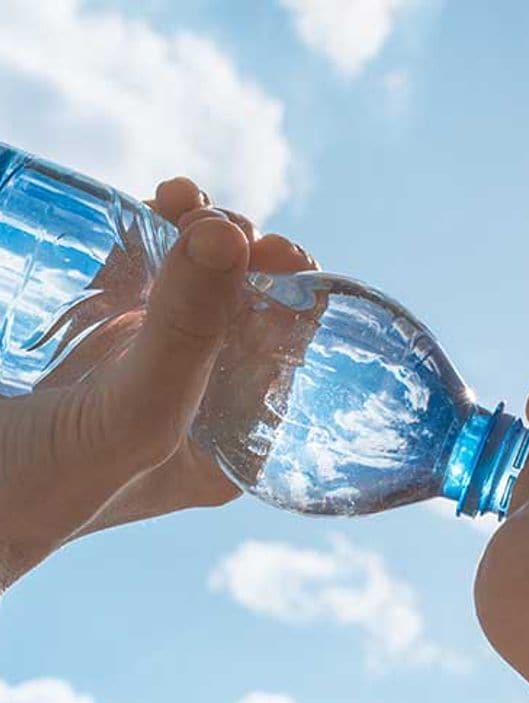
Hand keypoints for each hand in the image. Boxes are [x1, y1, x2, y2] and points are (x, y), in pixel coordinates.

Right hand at [0, 178, 316, 591]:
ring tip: (186, 200)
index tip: (282, 253)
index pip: (286, 362)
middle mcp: (194, 399)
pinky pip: (134, 268)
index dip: (295, 302)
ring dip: (201, 233)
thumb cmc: (44, 487)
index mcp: (229, 440)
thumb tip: (232, 233)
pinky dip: (150, 228)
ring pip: (192, 281)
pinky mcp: (86, 328)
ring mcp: (138, 359)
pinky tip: (161, 202)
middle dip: (245, 259)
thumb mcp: (135, 417)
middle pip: (243, 311)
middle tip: (226, 226)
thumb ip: (188, 337)